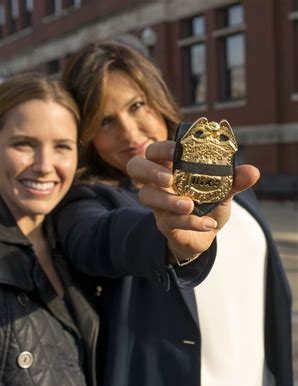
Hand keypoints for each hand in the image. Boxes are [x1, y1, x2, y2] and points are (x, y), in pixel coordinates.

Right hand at [125, 141, 259, 260]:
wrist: (205, 235)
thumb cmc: (208, 205)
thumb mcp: (224, 191)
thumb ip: (234, 180)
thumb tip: (252, 172)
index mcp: (171, 166)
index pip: (154, 150)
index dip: (161, 148)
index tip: (176, 150)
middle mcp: (158, 183)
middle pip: (135, 167)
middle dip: (149, 170)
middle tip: (168, 178)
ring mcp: (157, 204)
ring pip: (147, 196)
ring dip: (168, 200)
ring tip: (189, 206)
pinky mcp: (163, 223)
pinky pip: (169, 221)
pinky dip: (190, 222)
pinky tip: (208, 224)